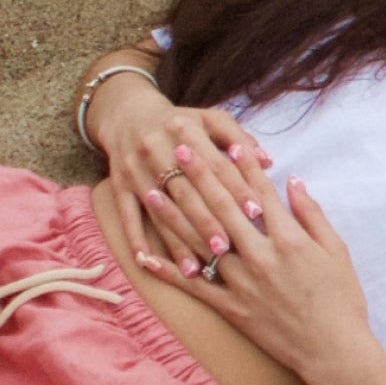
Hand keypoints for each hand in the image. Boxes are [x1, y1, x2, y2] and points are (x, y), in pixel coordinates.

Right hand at [90, 67, 274, 275]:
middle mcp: (156, 148)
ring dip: (176, 241)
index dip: (236, 189)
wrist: (127, 114)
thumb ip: (240, 139)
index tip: (256, 213)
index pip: (216, 165)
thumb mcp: (210, 119)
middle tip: (227, 249)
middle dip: (207, 221)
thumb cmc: (182, 122)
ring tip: (195, 270)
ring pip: (159, 210)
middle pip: (186, 191)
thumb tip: (268, 162)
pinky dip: (135, 238)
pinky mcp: (117, 185)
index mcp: (185, 130)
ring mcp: (134, 169)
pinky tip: (148, 263)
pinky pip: (126, 215)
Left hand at [135, 155, 376, 384]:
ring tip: (152, 188)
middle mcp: (260, 256)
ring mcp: (242, 283)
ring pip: (200, 241)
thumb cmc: (342, 300)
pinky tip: (144, 255)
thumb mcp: (337, 252)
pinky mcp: (231, 308)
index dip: (241, 165)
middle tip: (177, 149)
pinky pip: (193, 287)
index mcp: (289, 240)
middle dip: (198, 175)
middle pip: (222, 207)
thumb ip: (313, 215)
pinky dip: (167, 271)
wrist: (334, 351)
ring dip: (174, 213)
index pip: (259, 192)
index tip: (224, 142)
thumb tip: (294, 183)